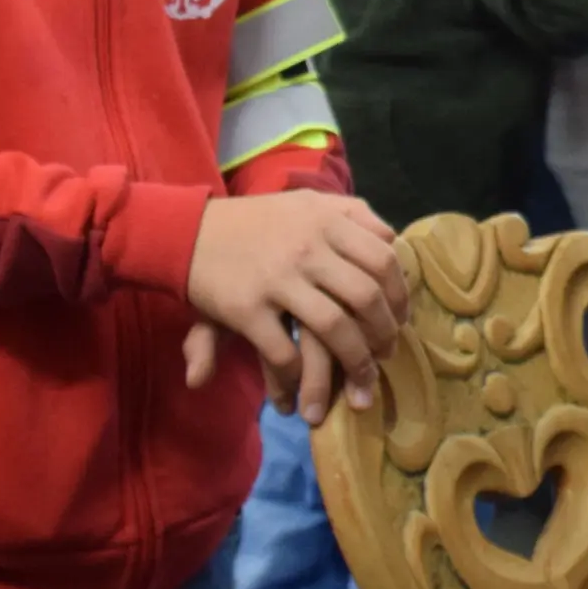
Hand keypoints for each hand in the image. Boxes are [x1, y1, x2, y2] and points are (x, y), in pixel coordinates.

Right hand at [184, 192, 411, 422]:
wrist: (185, 231)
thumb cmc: (255, 222)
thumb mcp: (306, 203)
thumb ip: (353, 213)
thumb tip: (394, 237)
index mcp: (326, 220)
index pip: (383, 259)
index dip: (400, 294)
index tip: (402, 318)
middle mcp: (308, 247)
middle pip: (366, 297)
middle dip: (384, 334)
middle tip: (387, 354)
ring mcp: (278, 278)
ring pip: (335, 328)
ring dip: (354, 363)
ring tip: (361, 383)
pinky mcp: (247, 308)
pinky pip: (285, 351)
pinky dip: (299, 375)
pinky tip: (303, 384)